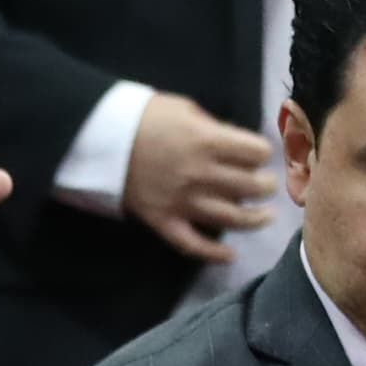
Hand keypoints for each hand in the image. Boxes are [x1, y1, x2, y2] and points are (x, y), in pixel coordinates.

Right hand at [125, 92, 276, 263]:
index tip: (259, 155)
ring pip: (231, 218)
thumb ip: (213, 128)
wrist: (99, 140)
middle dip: (266, 185)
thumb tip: (235, 146)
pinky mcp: (163, 221)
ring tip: (265, 216)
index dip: (263, 152)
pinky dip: (214, 254)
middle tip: (266, 184)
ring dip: (256, 219)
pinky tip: (231, 256)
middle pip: (251, 186)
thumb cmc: (144, 117)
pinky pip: (193, 244)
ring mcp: (182, 202)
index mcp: (208, 141)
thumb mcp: (185, 109)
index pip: (257, 152)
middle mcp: (200, 174)